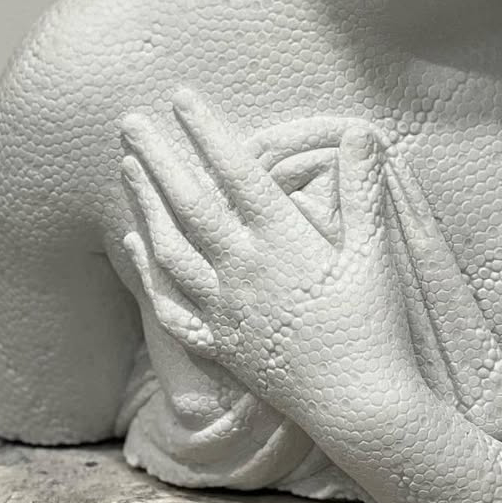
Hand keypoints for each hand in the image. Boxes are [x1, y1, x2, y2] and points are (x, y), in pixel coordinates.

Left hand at [119, 92, 416, 419]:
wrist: (360, 406)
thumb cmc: (373, 324)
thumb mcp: (374, 251)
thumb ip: (362, 188)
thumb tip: (359, 130)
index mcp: (281, 240)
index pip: (236, 172)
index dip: (207, 130)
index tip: (181, 96)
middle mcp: (243, 269)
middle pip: (189, 203)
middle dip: (157, 158)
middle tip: (129, 121)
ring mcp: (225, 307)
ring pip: (170, 248)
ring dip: (145, 204)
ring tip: (126, 169)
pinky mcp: (221, 342)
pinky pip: (171, 303)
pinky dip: (147, 271)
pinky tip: (133, 245)